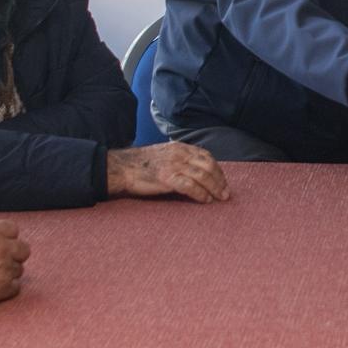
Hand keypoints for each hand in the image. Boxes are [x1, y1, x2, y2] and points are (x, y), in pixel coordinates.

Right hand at [0, 219, 30, 309]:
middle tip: (0, 259)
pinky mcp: (3, 289)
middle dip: (13, 253)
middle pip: (23, 249)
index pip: (13, 229)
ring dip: (9, 271)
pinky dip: (7, 288)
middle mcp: (1, 248)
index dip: (5, 236)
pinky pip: (16, 287)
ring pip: (19, 269)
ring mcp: (4, 269)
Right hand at [106, 142, 230, 202]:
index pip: (206, 156)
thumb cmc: (141, 164)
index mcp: (179, 147)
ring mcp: (173, 165)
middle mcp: (179, 154)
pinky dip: (201, 194)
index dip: (218, 169)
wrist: (122, 167)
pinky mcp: (167, 177)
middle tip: (225, 194)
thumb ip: (179, 159)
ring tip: (219, 199)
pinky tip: (205, 200)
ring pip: (203, 176)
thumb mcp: (163, 154)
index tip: (223, 181)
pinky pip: (190, 186)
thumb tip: (194, 171)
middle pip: (208, 166)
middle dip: (220, 181)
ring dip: (215, 189)